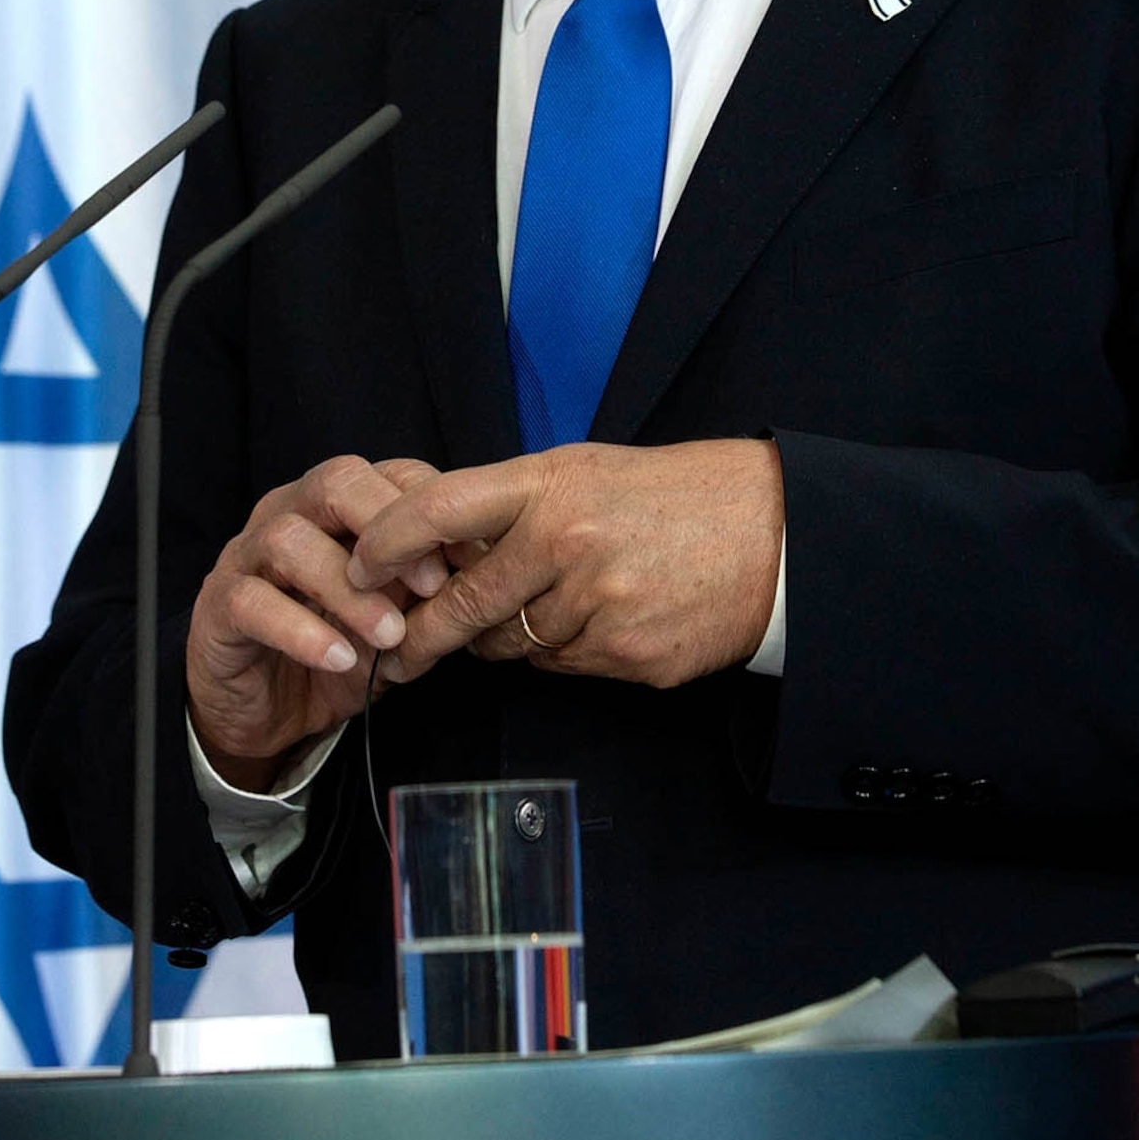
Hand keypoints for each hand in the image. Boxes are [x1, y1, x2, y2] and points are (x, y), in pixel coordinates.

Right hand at [187, 455, 444, 791]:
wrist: (266, 709)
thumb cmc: (340, 646)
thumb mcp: (399, 618)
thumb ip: (431, 592)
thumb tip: (486, 575)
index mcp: (340, 507)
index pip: (390, 474)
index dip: (434, 509)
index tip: (474, 557)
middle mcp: (289, 515)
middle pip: (334, 482)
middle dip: (389, 527)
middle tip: (430, 587)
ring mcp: (245, 557)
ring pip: (289, 540)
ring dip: (350, 589)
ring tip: (390, 634)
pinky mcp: (216, 608)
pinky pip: (252, 603)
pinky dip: (303, 631)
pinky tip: (341, 658)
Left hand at [352, 440, 783, 688]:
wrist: (780, 534)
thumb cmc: (685, 494)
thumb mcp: (594, 473)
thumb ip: (518, 507)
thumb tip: (444, 555)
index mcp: (554, 488)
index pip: (438, 509)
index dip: (385, 541)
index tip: (358, 563)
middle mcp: (568, 546)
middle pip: (462, 606)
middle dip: (419, 635)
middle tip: (397, 650)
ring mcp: (600, 607)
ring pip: (514, 645)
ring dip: (517, 636)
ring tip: (564, 603)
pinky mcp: (629, 657)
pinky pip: (566, 667)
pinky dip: (573, 651)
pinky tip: (613, 619)